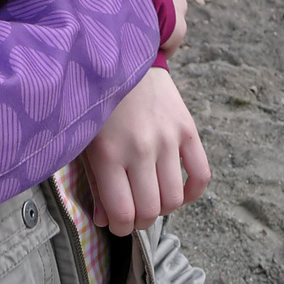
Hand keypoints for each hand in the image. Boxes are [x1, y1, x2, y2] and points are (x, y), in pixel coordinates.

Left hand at [82, 68, 210, 235]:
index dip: (120, 227)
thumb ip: (94, 182)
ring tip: (150, 198)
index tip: (116, 223)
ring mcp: (167, 138)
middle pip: (151, 210)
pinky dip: (192, 192)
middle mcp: (139, 148)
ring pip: (174, 198)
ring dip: (163, 208)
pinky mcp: (187, 128)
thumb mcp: (83, 139)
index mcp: (107, 152)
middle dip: (140, 221)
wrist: (120, 57)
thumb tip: (106, 220)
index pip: (123, 212)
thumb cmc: (94, 102)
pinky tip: (177, 190)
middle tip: (132, 213)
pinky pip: (201, 175)